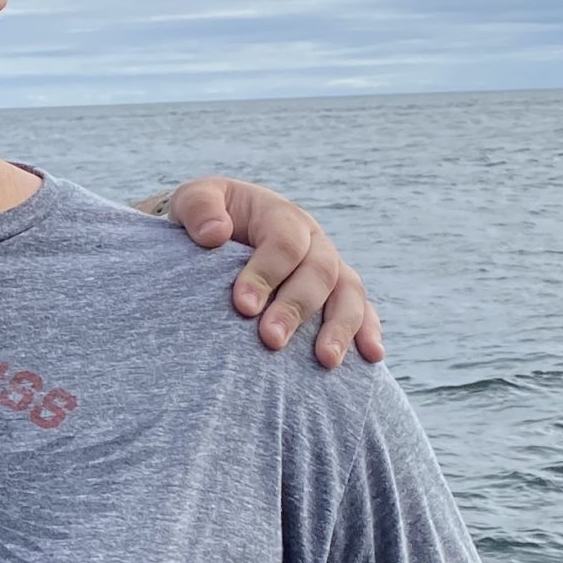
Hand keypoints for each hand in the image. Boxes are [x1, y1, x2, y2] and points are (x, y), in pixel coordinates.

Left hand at [160, 178, 382, 368]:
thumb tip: (215, 234)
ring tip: (325, 360)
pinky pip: (362, 310)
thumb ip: (198, 208)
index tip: (242, 306)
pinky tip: (371, 357)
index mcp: (281, 216)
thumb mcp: (192, 201)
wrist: (216, 235)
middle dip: (296, 308)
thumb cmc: (203, 220)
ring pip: (348, 293)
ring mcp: (329, 268)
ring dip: (340, 327)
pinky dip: (368, 332)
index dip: (266, 273)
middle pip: (319, 272)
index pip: (284, 243)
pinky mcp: (335, 295)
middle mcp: (313, 241)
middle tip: (270, 340)